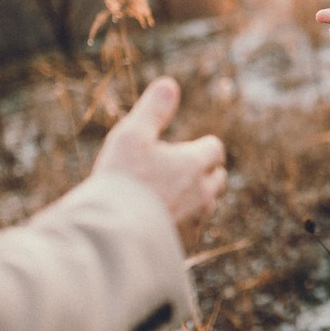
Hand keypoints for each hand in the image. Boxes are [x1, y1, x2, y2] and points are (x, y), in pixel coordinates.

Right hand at [92, 77, 226, 249]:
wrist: (111, 235)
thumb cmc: (120, 181)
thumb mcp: (131, 135)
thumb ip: (153, 109)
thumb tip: (170, 84)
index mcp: (194, 164)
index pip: (214, 148)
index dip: (201, 146)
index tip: (185, 148)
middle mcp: (203, 194)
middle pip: (218, 178)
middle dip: (204, 172)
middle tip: (177, 171)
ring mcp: (196, 222)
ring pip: (207, 206)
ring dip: (195, 198)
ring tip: (167, 196)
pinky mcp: (185, 246)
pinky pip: (193, 230)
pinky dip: (184, 223)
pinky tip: (161, 221)